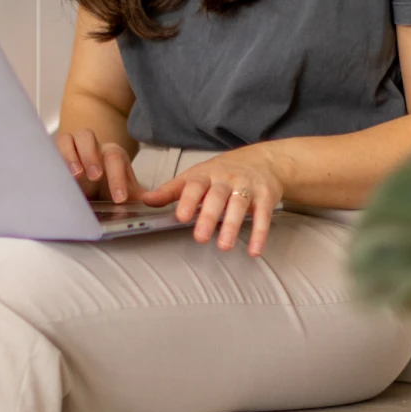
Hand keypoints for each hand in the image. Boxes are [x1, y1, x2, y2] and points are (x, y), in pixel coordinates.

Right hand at [55, 129, 146, 203]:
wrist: (90, 183)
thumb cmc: (107, 187)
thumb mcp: (124, 193)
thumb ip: (137, 197)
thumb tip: (154, 202)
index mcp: (111, 154)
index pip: (115, 159)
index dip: (117, 178)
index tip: (119, 199)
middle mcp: (92, 146)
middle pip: (90, 138)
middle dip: (92, 156)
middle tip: (95, 177)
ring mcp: (73, 147)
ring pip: (71, 138)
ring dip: (72, 154)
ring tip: (75, 175)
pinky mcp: (58, 153)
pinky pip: (54, 147)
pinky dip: (56, 157)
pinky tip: (57, 173)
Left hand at [141, 148, 283, 255]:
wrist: (262, 161)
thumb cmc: (221, 173)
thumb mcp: (195, 177)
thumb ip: (172, 191)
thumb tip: (145, 201)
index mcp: (205, 175)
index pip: (194, 185)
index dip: (187, 200)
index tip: (180, 216)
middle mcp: (225, 179)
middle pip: (216, 197)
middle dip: (208, 216)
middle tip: (199, 237)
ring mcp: (246, 187)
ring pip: (238, 205)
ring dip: (231, 226)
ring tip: (223, 246)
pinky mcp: (265, 197)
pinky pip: (262, 216)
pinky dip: (259, 233)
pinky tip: (254, 251)